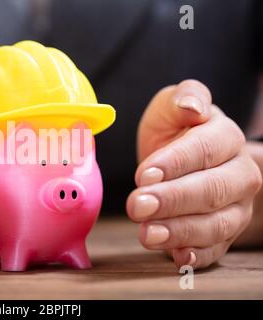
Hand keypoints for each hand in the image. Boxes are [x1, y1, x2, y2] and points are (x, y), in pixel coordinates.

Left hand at [127, 80, 261, 269]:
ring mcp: (235, 207)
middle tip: (138, 206)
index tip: (144, 174)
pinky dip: (197, 255)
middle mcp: (239, 174)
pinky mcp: (223, 235)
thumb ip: (183, 98)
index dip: (176, 163)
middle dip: (173, 200)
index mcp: (226, 137)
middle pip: (213, 189)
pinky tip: (177, 256)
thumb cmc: (173, 133)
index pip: (207, 149)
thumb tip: (193, 106)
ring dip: (180, 231)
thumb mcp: (170, 108)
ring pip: (217, 223)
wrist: (179, 163)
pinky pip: (216, 249)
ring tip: (147, 234)